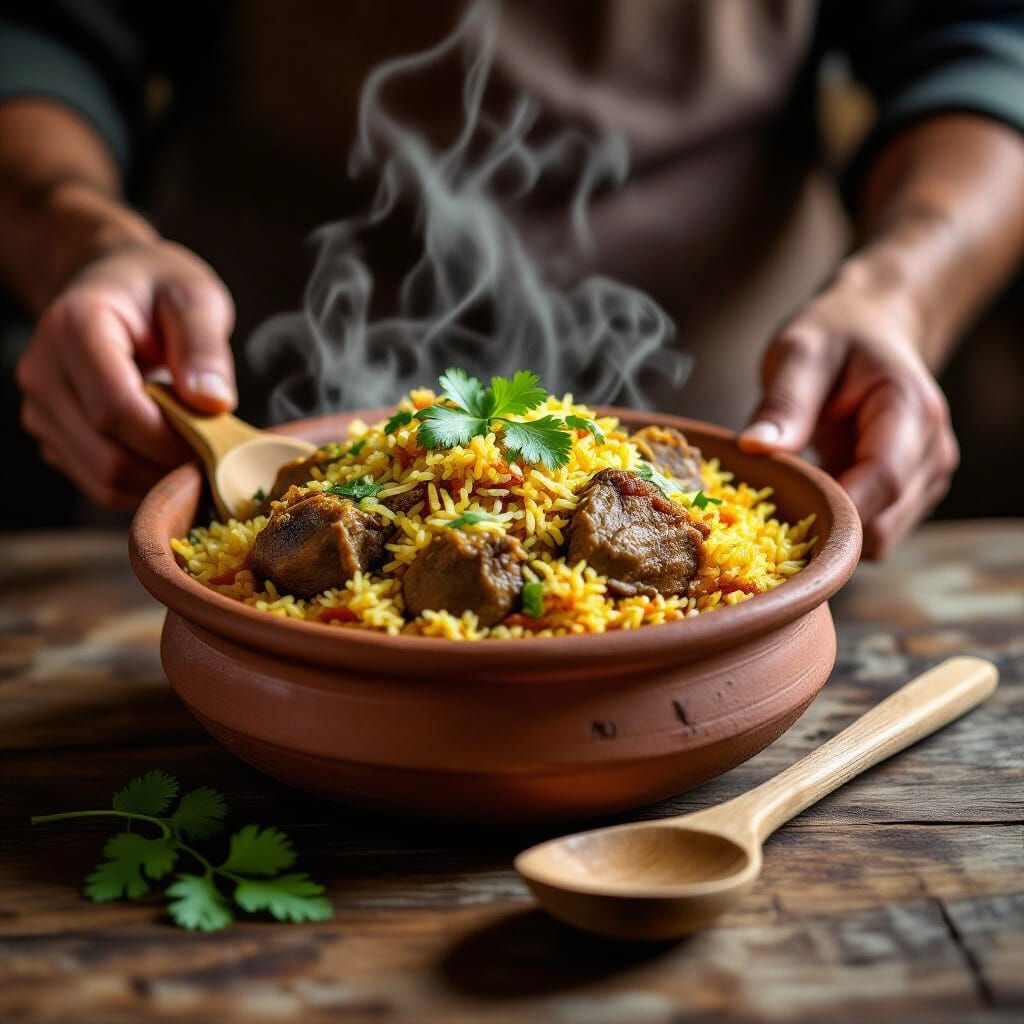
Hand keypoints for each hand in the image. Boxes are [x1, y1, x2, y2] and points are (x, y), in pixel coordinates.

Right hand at [16, 239, 235, 507]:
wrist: (114, 284)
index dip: (171, 440)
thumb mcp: (195, 297)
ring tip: (201, 460)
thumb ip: (204, 347)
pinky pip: (99, 483)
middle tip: (220, 463)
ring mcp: (41, 409)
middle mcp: (44, 372)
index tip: (218, 446)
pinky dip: (142, 485)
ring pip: (101, 479)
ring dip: (158, 483)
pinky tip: (174, 461)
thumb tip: (213, 402)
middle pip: (107, 455)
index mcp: (75, 328)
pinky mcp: (54, 436)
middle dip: (169, 469)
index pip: (116, 409)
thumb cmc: (158, 288)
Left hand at [739, 261, 958, 558]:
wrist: (874, 328)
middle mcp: (932, 452)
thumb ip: (784, 402)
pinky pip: (873, 532)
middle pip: (882, 524)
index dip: (833, 509)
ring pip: (878, 539)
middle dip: (826, 526)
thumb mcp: (800, 352)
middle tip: (773, 503)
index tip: (780, 514)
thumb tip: (754, 447)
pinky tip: (810, 496)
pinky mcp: (910, 494)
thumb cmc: (837, 335)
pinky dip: (839, 525)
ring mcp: (926, 478)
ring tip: (793, 492)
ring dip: (831, 529)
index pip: (882, 481)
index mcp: (911, 412)